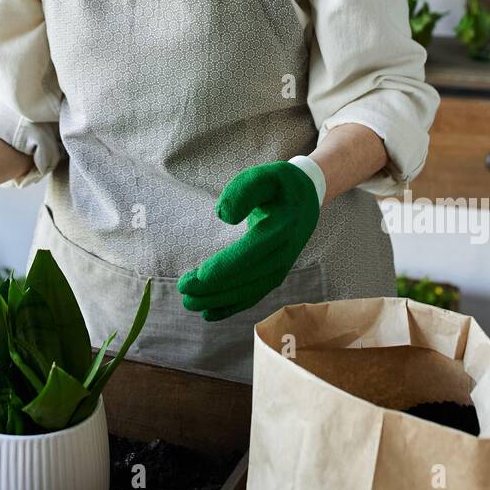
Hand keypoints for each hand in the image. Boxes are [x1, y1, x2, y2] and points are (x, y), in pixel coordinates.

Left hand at [177, 161, 320, 320]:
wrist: (306, 197)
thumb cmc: (278, 184)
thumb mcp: (263, 176)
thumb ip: (243, 190)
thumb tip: (223, 215)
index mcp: (282, 226)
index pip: (254, 250)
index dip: (228, 264)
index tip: (202, 274)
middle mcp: (284, 252)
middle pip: (249, 276)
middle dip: (215, 287)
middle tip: (184, 289)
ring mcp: (281, 267)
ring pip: (249, 291)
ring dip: (219, 300)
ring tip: (189, 302)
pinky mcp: (275, 274)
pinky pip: (253, 295)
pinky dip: (231, 307)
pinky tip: (208, 313)